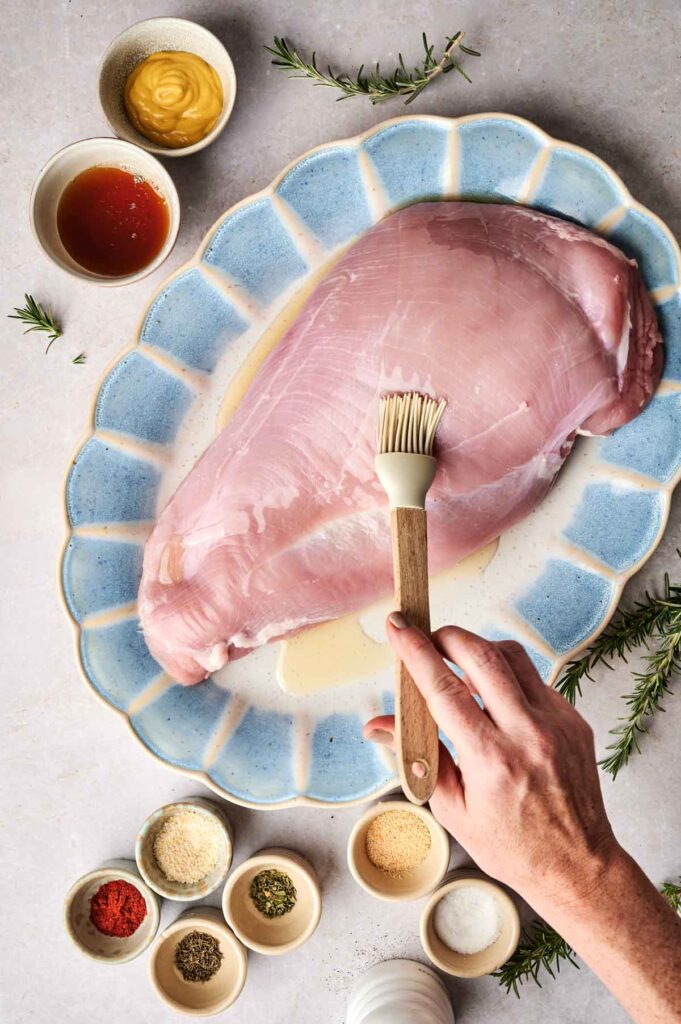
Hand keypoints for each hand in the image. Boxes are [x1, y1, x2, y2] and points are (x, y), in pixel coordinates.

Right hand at [364, 615, 619, 912]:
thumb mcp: (452, 809)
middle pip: (483, 655)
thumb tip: (376, 726)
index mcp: (491, 760)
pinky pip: (534, 680)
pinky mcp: (574, 720)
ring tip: (459, 669)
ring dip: (479, 651)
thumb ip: (418, 756)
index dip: (416, 652)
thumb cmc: (512, 847)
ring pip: (513, 657)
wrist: (577, 866)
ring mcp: (557, 723)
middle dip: (448, 636)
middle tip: (428, 639)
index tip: (398, 626)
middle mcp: (528, 734)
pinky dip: (507, 678)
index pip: (444, 689)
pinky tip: (494, 699)